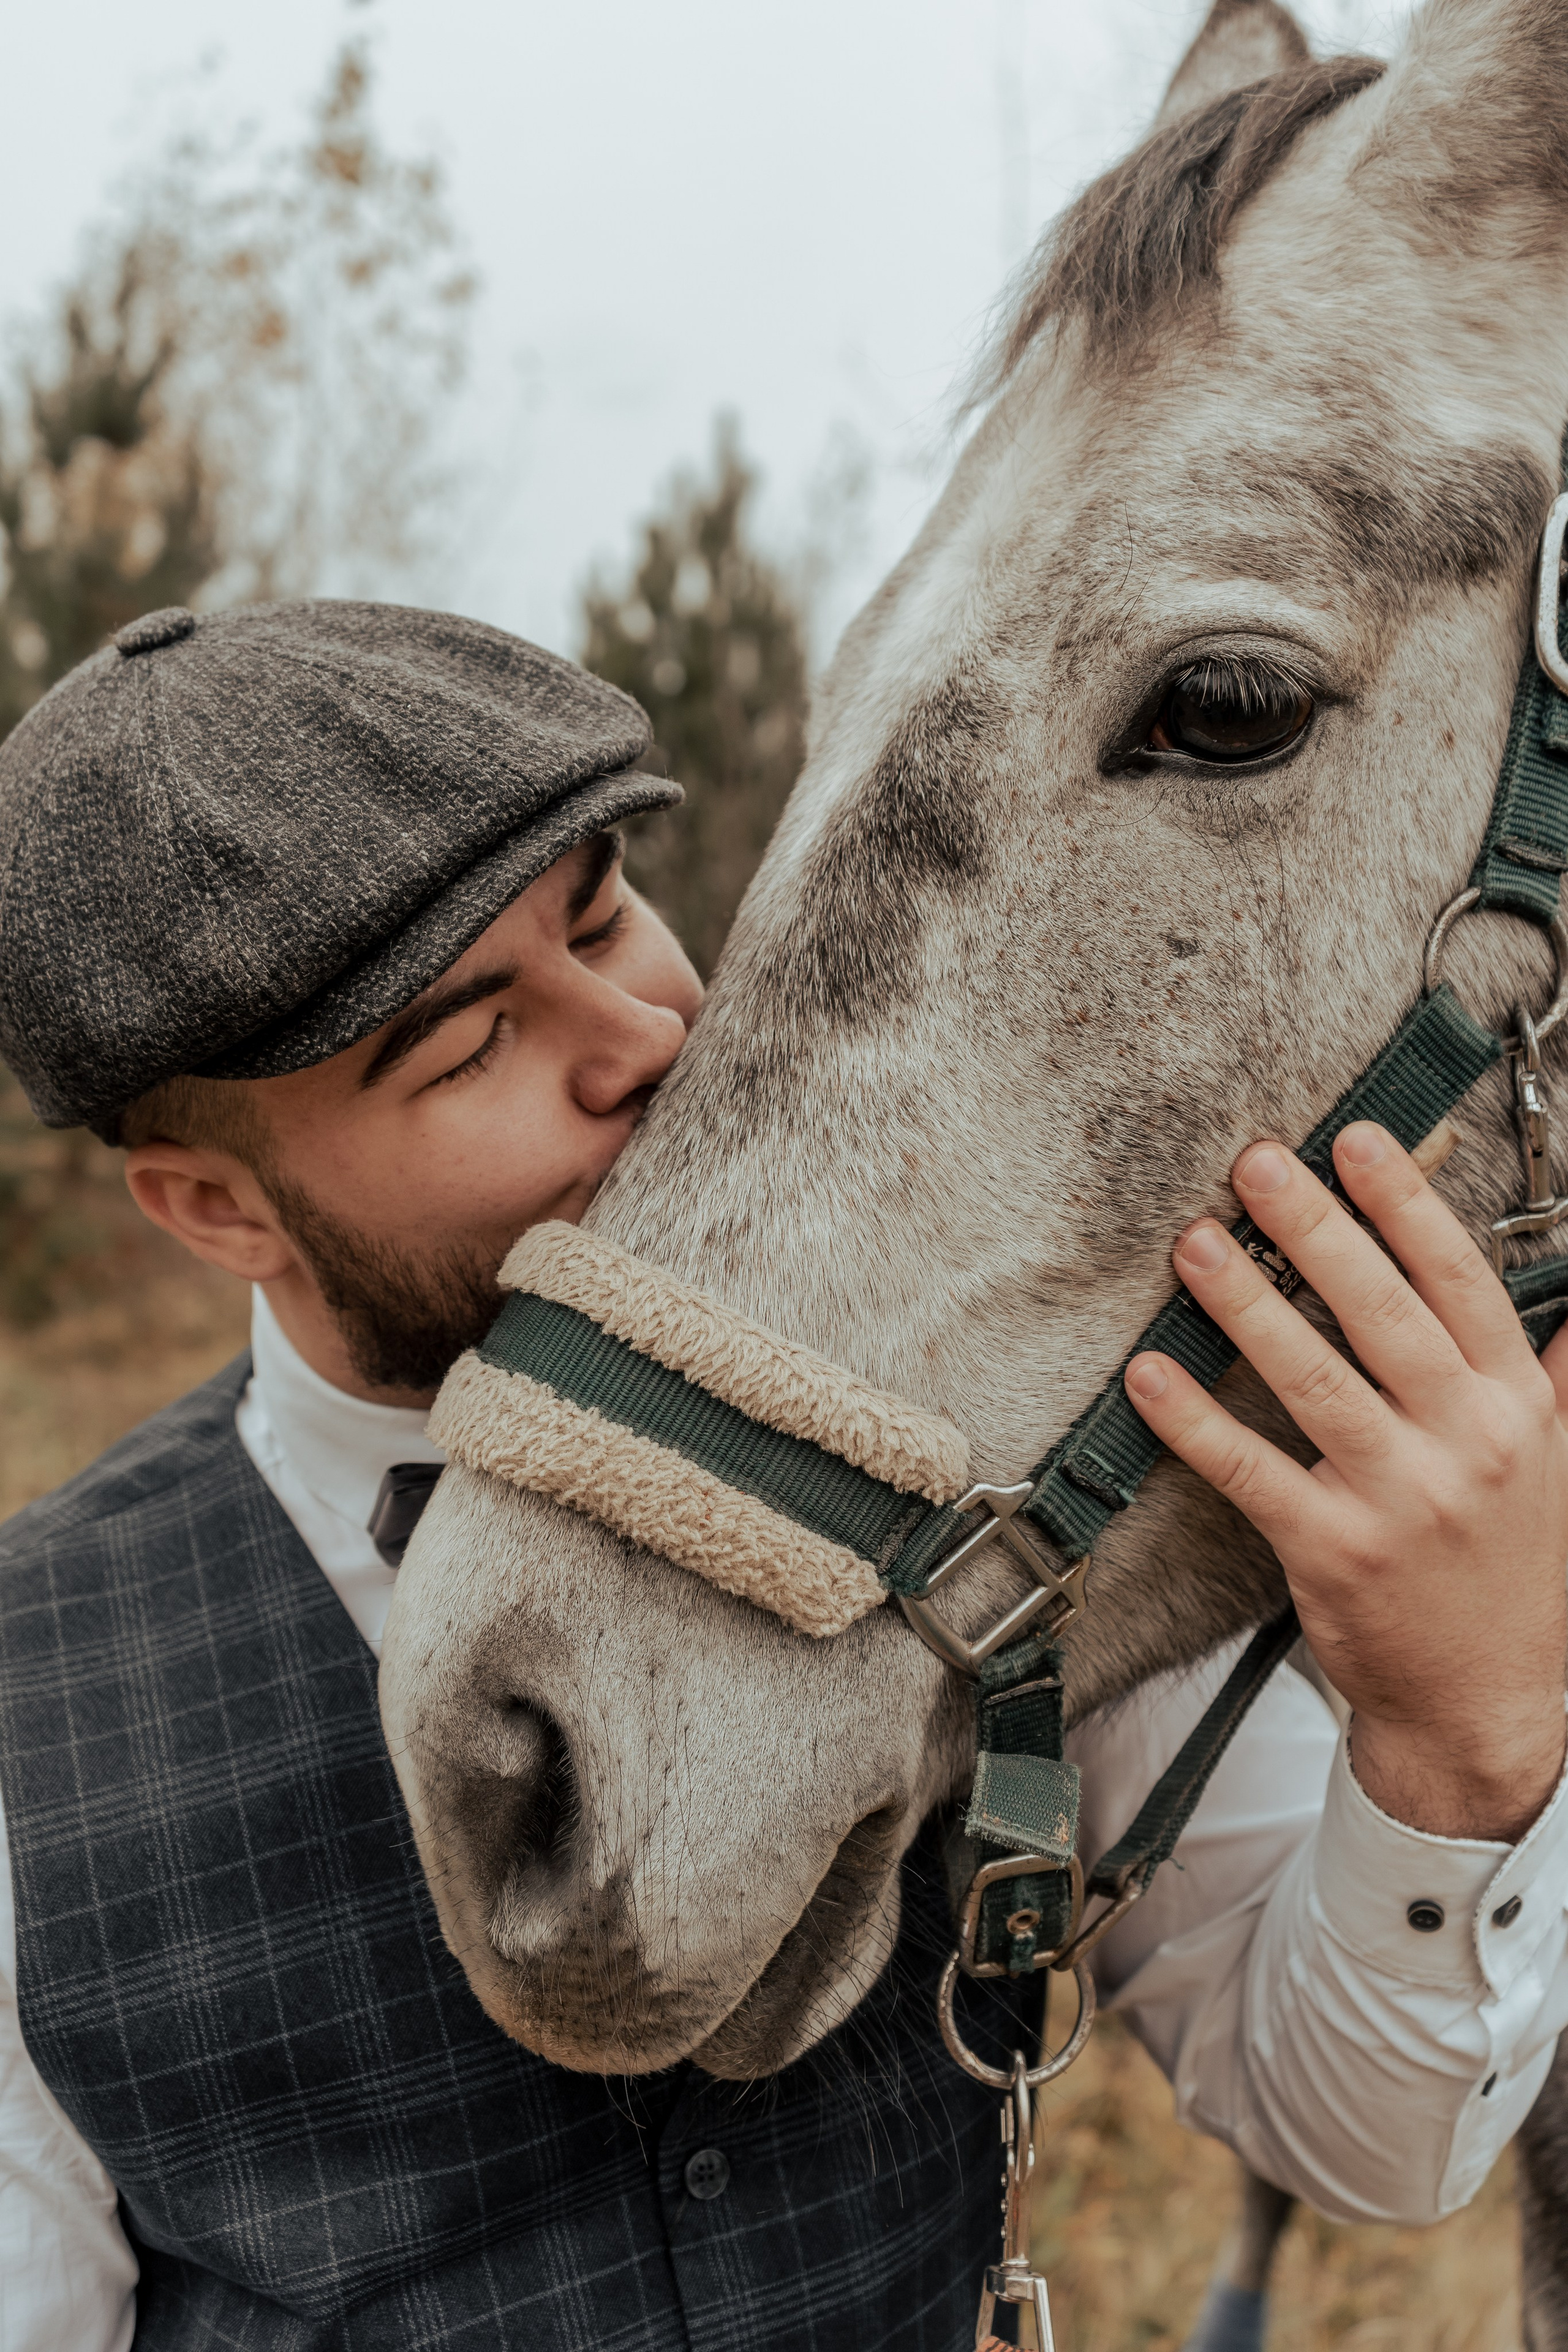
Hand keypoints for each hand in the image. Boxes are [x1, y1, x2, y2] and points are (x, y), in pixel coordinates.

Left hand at [1122, 1123, 1567, 1841]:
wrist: (1492, 1700)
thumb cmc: (1509, 1569)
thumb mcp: (1552, 1456)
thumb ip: (1540, 1368)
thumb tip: (1551, 1292)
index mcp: (1513, 1405)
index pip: (1458, 1281)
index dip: (1406, 1204)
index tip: (1357, 1140)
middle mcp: (1464, 1443)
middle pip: (1382, 1313)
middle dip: (1316, 1230)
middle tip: (1256, 1166)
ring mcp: (1399, 1500)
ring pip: (1313, 1381)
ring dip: (1247, 1307)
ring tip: (1196, 1246)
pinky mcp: (1334, 1553)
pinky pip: (1252, 1473)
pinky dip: (1196, 1421)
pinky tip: (1152, 1374)